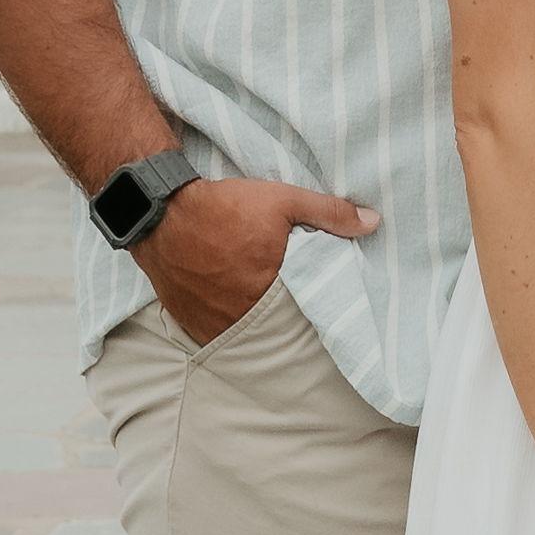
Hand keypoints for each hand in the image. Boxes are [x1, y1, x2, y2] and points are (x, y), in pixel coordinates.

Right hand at [137, 172, 375, 347]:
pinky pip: (217, 334)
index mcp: (272, 289)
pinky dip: (228, 325)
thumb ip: (329, 212)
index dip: (314, 309)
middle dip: (286, 320)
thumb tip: (373, 222)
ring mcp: (214, 323)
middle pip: (276, 327)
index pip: (306, 313)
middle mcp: (243, 314)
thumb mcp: (282, 200)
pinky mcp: (191, 323)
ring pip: (247, 334)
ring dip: (256, 323)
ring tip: (259, 305)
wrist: (161, 213)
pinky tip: (232, 308)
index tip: (321, 305)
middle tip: (290, 307)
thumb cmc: (224, 206)